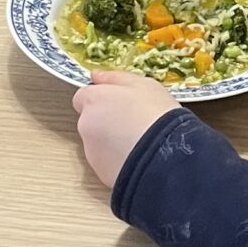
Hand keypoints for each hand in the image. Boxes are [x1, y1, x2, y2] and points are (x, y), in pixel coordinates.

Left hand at [73, 70, 179, 189]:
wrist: (165, 155)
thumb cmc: (156, 114)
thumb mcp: (142, 84)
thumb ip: (114, 78)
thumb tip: (96, 75)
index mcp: (94, 100)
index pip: (82, 97)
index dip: (100, 99)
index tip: (117, 102)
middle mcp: (86, 124)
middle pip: (90, 120)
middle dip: (105, 121)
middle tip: (132, 122)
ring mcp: (91, 150)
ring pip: (97, 142)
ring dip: (111, 140)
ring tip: (138, 141)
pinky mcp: (100, 171)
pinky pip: (106, 161)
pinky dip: (116, 159)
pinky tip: (136, 156)